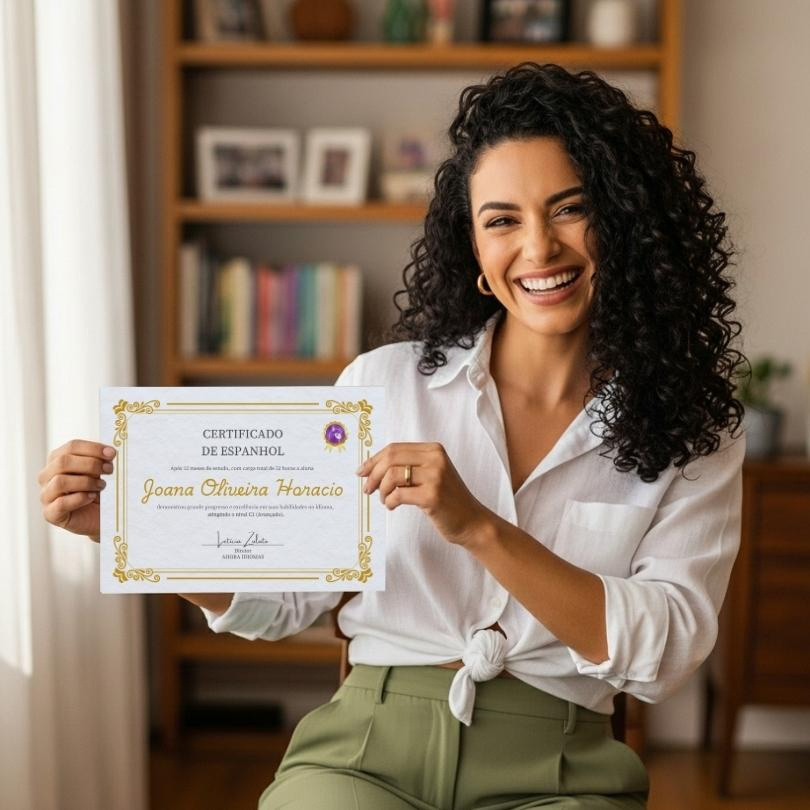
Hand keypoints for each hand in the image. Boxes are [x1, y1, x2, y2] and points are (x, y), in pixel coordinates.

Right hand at [38, 439, 115, 541]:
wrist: (98, 517)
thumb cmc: (96, 491)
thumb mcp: (98, 472)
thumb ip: (100, 460)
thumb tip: (110, 452)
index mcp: (57, 460)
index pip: (71, 446)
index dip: (93, 448)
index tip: (112, 453)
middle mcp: (46, 476)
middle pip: (63, 462)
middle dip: (91, 464)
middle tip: (109, 470)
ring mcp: (46, 495)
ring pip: (60, 482)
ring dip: (86, 482)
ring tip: (102, 486)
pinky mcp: (50, 514)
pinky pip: (61, 503)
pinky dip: (80, 498)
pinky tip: (92, 497)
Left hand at [357, 442, 491, 546]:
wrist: (472, 521)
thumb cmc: (447, 500)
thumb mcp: (430, 474)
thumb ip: (407, 466)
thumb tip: (369, 467)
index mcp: (434, 450)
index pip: (394, 448)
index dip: (374, 460)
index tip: (361, 472)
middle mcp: (436, 459)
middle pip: (391, 458)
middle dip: (373, 474)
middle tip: (367, 489)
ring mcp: (435, 477)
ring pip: (392, 476)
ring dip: (382, 490)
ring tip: (385, 500)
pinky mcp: (432, 496)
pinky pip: (398, 495)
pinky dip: (390, 502)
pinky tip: (392, 506)